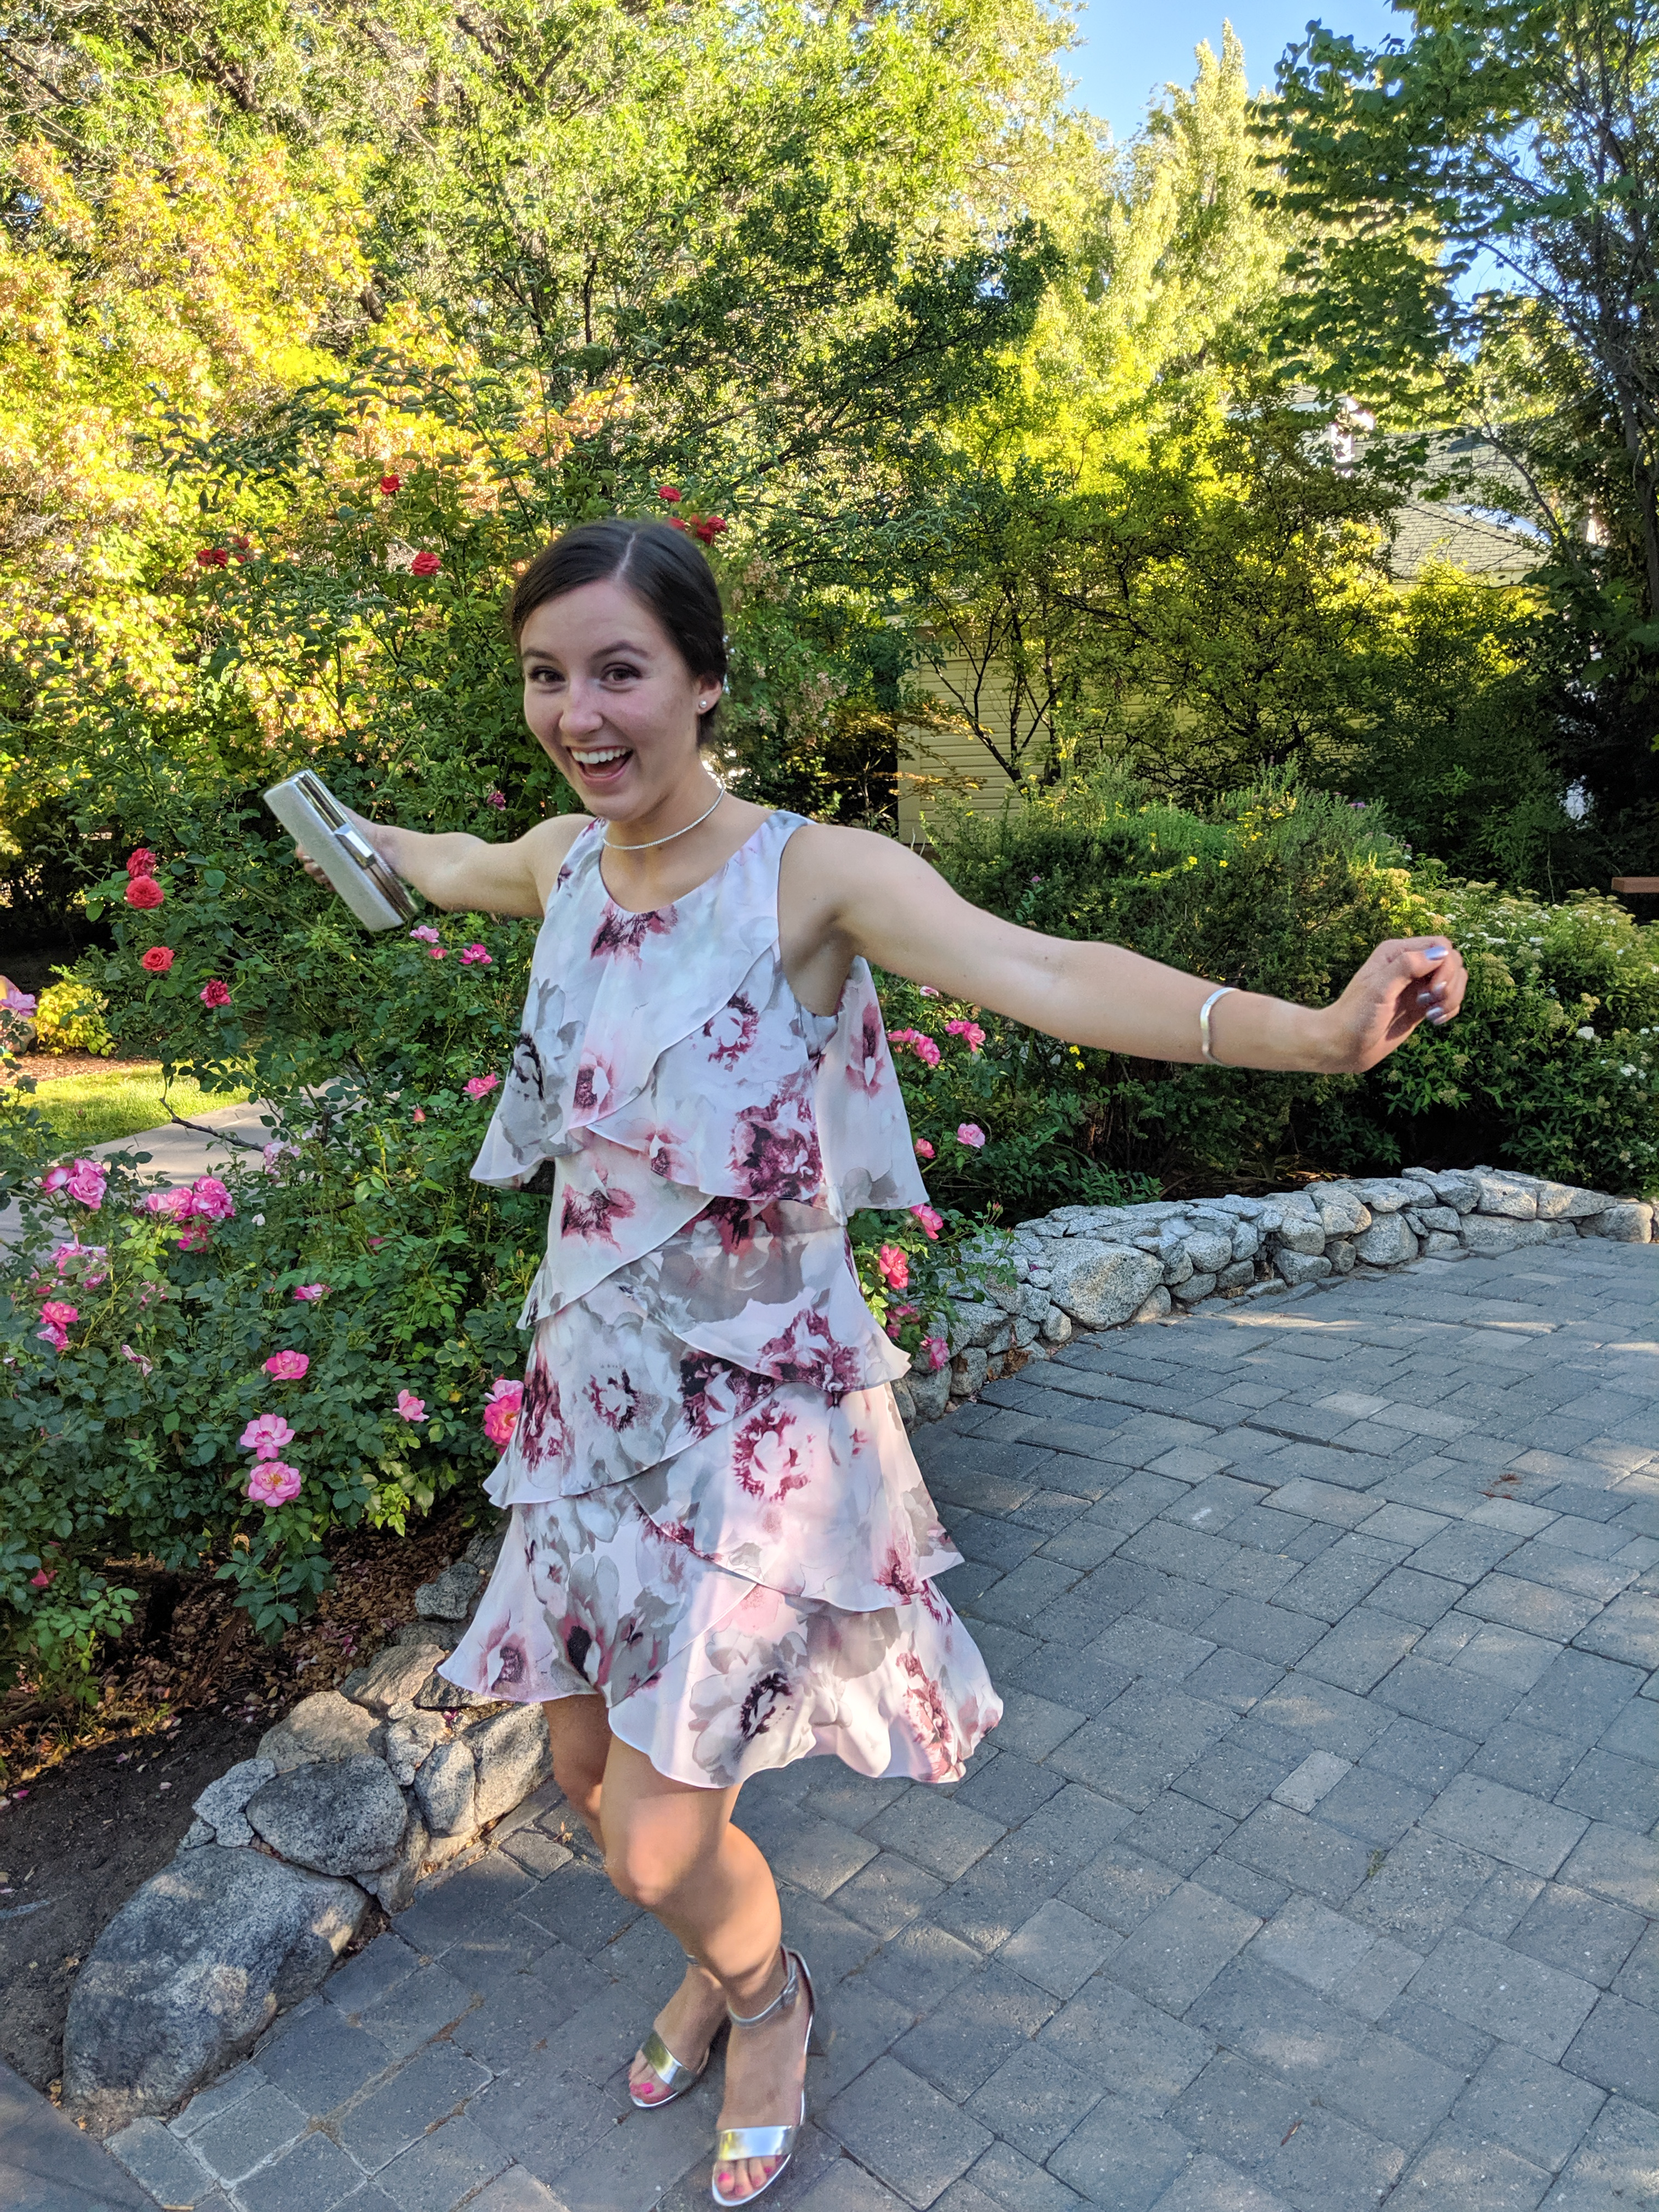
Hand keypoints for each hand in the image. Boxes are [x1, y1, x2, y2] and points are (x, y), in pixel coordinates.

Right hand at [291, 806, 397, 887]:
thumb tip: (311, 795)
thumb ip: (327, 806)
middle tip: (318, 865)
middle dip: (310, 866)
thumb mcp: (342, 814)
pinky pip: (330, 886)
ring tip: (325, 873)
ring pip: (317, 876)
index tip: (308, 854)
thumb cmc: (362, 829)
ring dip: (318, 876)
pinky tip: (332, 882)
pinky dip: (329, 885)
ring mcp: (335, 867)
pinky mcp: (344, 879)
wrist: (383, 847)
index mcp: (322, 840)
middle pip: (307, 865)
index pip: (303, 849)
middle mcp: (326, 854)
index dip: (303, 853)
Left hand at [1321, 936, 1467, 1072]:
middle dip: (1451, 983)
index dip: (1446, 966)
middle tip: (1431, 1003)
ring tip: (1433, 1014)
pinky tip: (1434, 1021)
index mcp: (1397, 952)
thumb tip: (1441, 952)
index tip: (1433, 990)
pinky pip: (1450, 999)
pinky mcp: (1422, 1005)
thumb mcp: (1378, 988)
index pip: (1441, 945)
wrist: (1344, 1046)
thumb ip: (1407, 967)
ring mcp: (1417, 985)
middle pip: (1453, 961)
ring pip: (1455, 980)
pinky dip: (1450, 1009)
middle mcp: (1410, 965)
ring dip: (1453, 997)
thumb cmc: (1355, 1016)